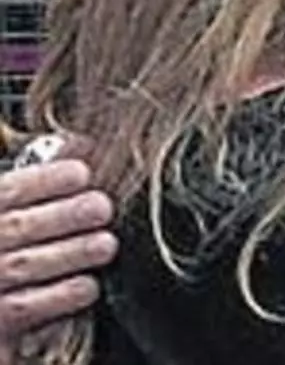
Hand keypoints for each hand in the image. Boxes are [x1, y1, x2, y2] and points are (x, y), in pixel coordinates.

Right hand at [0, 137, 115, 348]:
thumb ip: (34, 184)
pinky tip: (88, 285)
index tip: (80, 173)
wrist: (2, 302)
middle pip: (16, 228)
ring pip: (24, 267)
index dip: (43, 180)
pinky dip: (62, 295)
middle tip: (102, 208)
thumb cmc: (9, 244)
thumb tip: (82, 145)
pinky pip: (25, 308)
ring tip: (105, 245)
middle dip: (65, 216)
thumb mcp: (10, 207)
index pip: (7, 192)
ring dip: (72, 253)